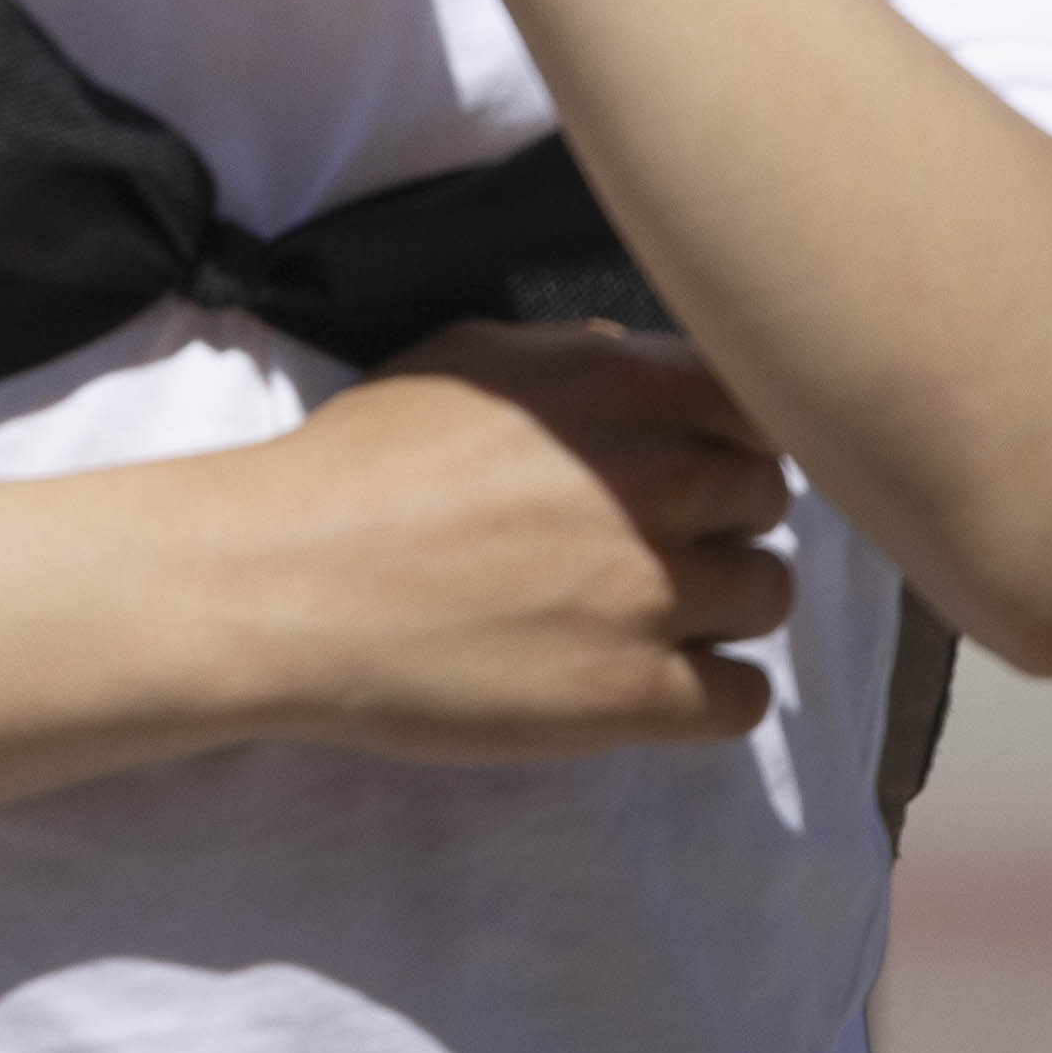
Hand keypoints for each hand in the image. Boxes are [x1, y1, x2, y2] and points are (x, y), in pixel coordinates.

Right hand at [246, 323, 794, 760]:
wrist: (283, 583)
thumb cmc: (356, 466)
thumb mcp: (463, 359)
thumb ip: (578, 354)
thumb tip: (645, 361)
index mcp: (618, 384)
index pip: (761, 402)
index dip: (730, 435)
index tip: (689, 462)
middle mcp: (655, 479)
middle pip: (768, 498)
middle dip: (718, 516)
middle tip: (644, 540)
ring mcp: (652, 591)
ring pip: (768, 595)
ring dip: (718, 604)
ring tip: (635, 611)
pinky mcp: (634, 694)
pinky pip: (745, 697)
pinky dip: (706, 691)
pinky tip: (643, 677)